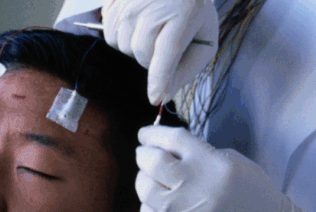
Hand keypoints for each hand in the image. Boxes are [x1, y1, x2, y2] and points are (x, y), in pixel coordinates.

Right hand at [101, 0, 219, 104]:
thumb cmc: (193, 9)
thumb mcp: (204, 36)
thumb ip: (187, 69)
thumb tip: (163, 97)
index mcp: (183, 14)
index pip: (167, 54)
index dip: (159, 79)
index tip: (155, 98)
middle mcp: (153, 7)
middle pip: (141, 54)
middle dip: (152, 58)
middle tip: (165, 42)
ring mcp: (129, 2)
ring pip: (123, 46)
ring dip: (136, 46)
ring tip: (151, 29)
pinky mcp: (114, 1)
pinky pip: (110, 34)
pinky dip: (122, 35)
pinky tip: (137, 22)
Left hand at [134, 126, 303, 211]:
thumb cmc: (252, 194)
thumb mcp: (232, 161)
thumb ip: (199, 153)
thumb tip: (167, 149)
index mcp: (209, 164)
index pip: (171, 139)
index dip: (153, 133)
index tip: (145, 134)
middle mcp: (192, 187)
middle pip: (150, 162)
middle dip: (144, 154)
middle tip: (146, 154)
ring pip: (144, 189)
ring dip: (144, 178)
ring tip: (153, 178)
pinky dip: (149, 204)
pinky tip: (159, 201)